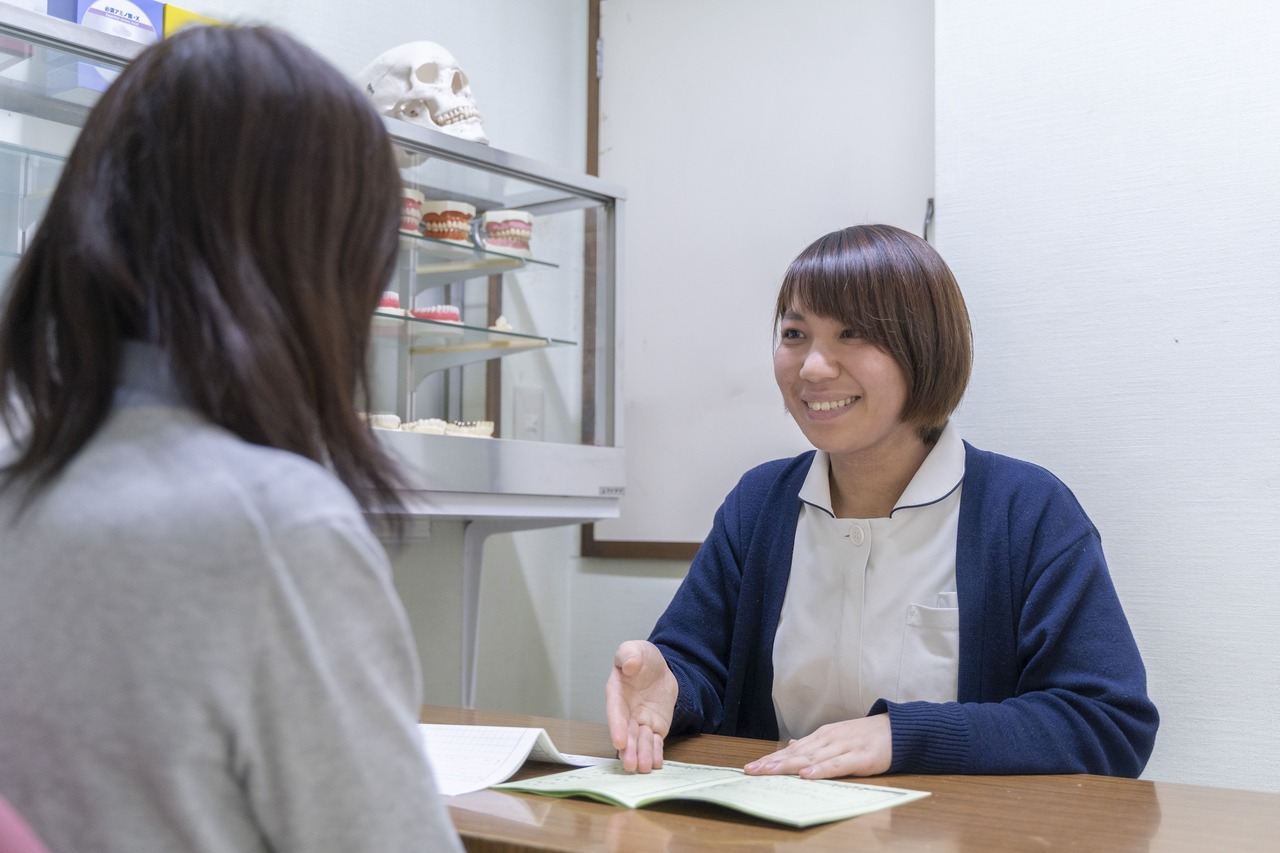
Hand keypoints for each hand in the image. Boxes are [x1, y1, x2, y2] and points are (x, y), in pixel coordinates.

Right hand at [605, 640, 677, 772]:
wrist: (660, 669)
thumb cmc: (642, 659)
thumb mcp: (635, 649)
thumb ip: (630, 655)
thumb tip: (630, 666)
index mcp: (617, 693)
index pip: (615, 713)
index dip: (617, 728)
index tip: (619, 742)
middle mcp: (626, 712)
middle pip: (626, 733)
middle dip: (628, 750)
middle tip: (630, 765)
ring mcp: (640, 721)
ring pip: (639, 741)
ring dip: (641, 755)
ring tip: (644, 768)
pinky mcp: (654, 728)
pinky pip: (654, 742)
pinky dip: (655, 753)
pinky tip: (657, 763)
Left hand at [743, 714, 891, 778]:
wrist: (898, 730)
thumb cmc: (866, 737)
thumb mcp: (837, 737)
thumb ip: (814, 744)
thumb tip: (791, 747)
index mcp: (822, 736)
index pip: (791, 750)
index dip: (771, 759)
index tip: (751, 768)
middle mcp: (829, 739)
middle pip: (796, 754)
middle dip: (772, 763)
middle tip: (751, 771)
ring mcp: (844, 747)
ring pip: (812, 758)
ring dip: (789, 765)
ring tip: (769, 772)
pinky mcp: (861, 757)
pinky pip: (839, 765)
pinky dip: (822, 770)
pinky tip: (808, 775)